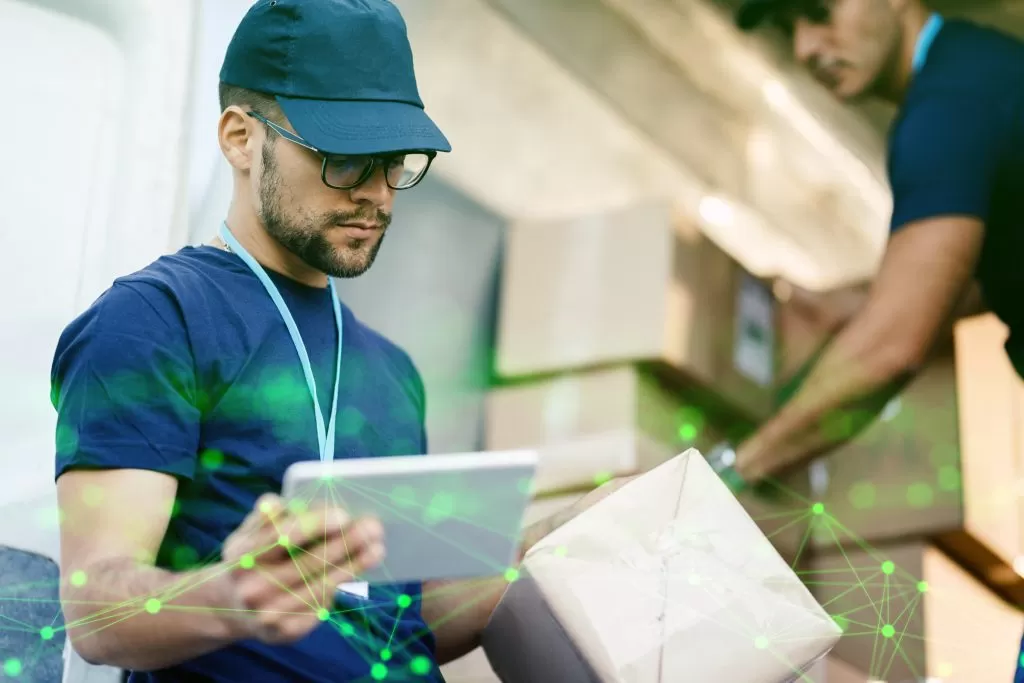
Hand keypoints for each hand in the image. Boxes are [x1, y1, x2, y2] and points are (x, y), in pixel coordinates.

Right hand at [219, 494, 384, 644]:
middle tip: (373, 528)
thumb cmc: (251, 558)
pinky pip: (321, 606)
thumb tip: (276, 503)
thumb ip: (266, 516)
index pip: (281, 538)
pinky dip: (341, 587)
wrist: (232, 607)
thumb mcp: (248, 534)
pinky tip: (357, 571)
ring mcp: (268, 615)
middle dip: (345, 544)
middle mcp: (252, 589)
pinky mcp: (285, 633)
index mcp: (241, 557)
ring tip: (376, 548)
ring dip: (354, 566)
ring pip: (320, 586)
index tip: (344, 514)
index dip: (314, 525)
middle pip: (308, 564)